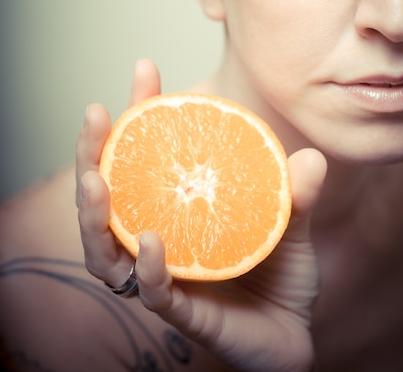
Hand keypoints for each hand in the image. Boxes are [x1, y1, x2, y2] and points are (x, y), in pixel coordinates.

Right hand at [77, 60, 325, 371]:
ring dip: (93, 213)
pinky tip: (147, 241)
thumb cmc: (278, 271)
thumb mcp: (289, 222)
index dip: (139, 111)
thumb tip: (311, 158)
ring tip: (95, 181)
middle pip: (106, 195)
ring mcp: (162, 274)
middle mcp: (155, 234)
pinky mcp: (179, 312)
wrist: (290, 333)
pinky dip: (147, 268)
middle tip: (94, 116)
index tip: (144, 68)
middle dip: (90, 154)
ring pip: (105, 247)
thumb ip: (296, 194)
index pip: (144, 154)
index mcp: (174, 207)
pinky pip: (152, 292)